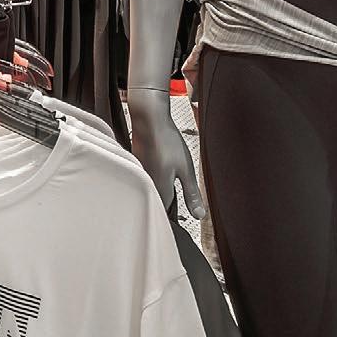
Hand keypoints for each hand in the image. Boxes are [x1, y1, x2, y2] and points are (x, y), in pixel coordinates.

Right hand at [127, 93, 205, 219]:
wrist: (149, 119)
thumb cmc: (167, 141)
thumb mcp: (187, 169)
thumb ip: (192, 194)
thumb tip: (199, 216)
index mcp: (159, 189)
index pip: (167, 213)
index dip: (175, 217)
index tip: (183, 216)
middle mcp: (147, 185)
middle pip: (158, 202)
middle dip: (168, 203)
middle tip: (178, 193)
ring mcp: (141, 174)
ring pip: (152, 189)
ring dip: (161, 188)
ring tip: (170, 177)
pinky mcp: (138, 164)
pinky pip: (147, 178)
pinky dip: (155, 176)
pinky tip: (161, 166)